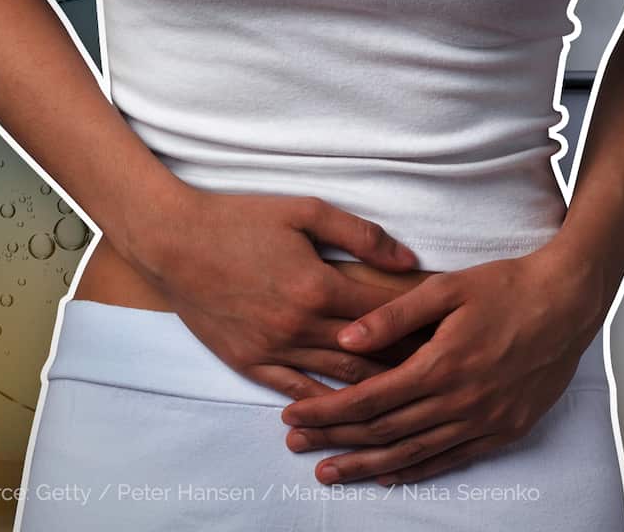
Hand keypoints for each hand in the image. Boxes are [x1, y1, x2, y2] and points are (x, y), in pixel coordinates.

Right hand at [121, 186, 424, 399]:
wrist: (172, 242)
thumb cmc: (240, 220)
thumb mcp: (306, 211)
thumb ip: (361, 235)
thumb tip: (409, 258)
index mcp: (319, 288)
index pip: (385, 315)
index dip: (420, 325)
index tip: (450, 332)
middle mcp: (299, 326)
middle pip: (369, 353)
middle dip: (409, 363)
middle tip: (444, 370)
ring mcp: (273, 349)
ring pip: (338, 379)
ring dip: (376, 388)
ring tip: (413, 394)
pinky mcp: (249, 363)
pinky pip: (297, 391)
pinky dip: (327, 403)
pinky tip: (352, 411)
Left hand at [279, 240, 613, 484]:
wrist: (568, 302)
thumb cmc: (510, 287)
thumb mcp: (447, 288)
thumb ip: (393, 316)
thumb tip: (344, 339)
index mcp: (441, 363)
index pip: (370, 398)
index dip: (327, 410)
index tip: (293, 416)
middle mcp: (461, 400)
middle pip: (384, 431)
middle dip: (335, 440)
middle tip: (297, 448)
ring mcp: (485, 420)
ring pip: (414, 453)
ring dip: (368, 465)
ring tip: (331, 472)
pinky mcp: (506, 429)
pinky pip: (453, 459)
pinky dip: (418, 470)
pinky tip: (391, 476)